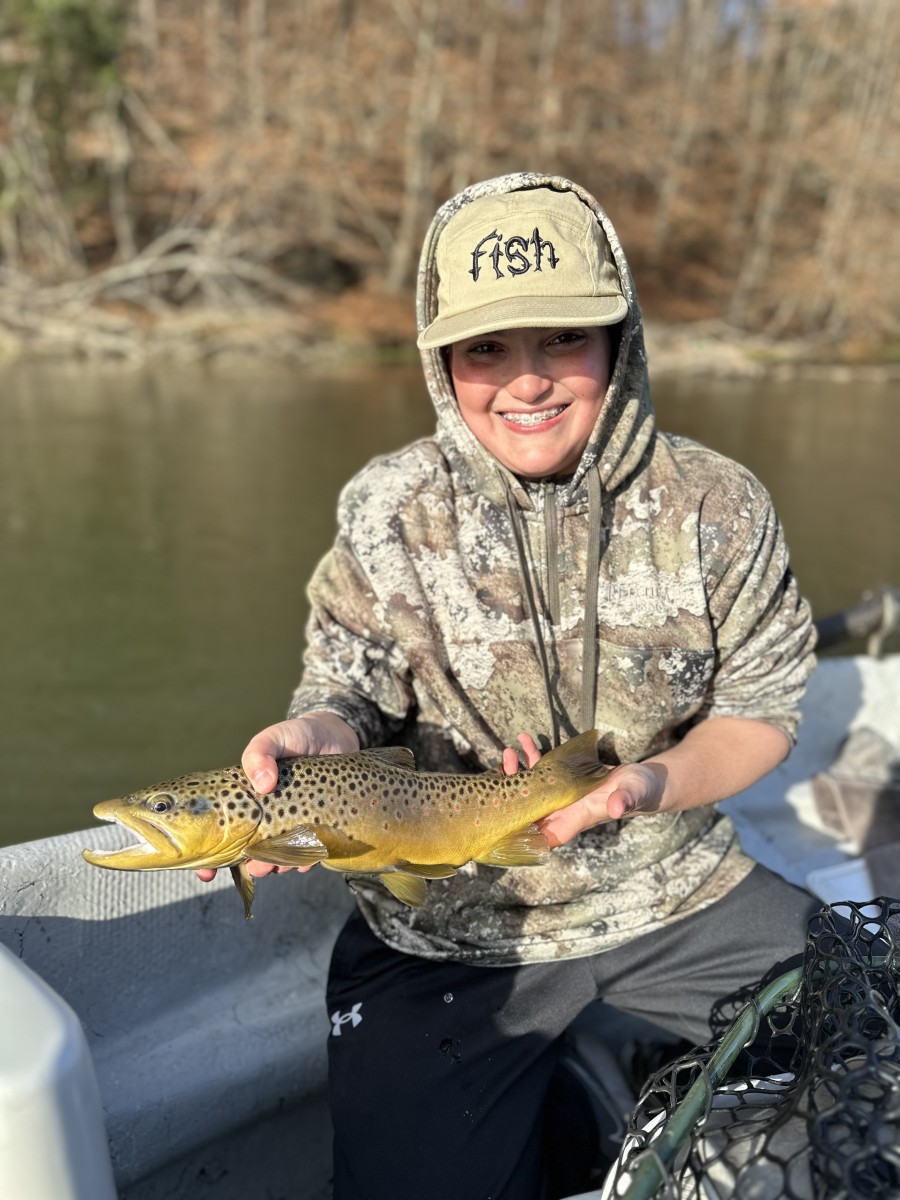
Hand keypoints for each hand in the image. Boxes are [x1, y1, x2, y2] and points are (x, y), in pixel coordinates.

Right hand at [196, 711, 358, 882]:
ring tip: (277, 864)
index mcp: (243, 801)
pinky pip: (306, 854)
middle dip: (248, 866)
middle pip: (246, 854)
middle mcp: (263, 818)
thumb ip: (260, 754)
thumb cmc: (296, 737)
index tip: (206, 874)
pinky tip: (305, 860)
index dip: (208, 859)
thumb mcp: (273, 738)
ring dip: (274, 866)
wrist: (336, 737)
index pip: (217, 835)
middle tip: (256, 865)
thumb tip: (263, 783)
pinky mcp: (315, 829)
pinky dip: (303, 861)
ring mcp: (288, 825)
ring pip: (275, 859)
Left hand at [501, 733, 665, 848]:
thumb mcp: (633, 794)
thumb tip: (617, 808)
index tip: (504, 818)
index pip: (544, 836)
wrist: (644, 781)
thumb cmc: (640, 792)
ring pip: (530, 788)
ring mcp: (562, 794)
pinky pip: (541, 770)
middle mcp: (564, 810)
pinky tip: (525, 740)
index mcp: (576, 819)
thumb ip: (625, 801)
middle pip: (528, 810)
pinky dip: (531, 757)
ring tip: (509, 751)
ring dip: (517, 771)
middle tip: (503, 767)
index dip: (522, 833)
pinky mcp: (564, 777)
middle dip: (510, 793)